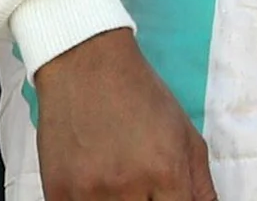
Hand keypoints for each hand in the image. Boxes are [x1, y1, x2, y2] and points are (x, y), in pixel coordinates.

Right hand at [33, 29, 213, 200]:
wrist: (87, 69)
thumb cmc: (141, 98)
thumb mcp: (185, 135)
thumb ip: (199, 183)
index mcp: (165, 172)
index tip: (171, 200)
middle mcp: (127, 187)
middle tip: (147, 189)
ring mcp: (88, 193)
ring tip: (120, 182)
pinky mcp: (56, 193)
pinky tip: (96, 187)